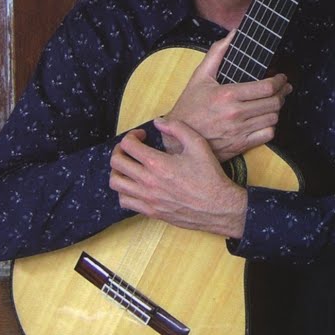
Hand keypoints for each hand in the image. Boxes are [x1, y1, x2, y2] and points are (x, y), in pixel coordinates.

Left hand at [109, 118, 246, 238]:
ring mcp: (148, 198)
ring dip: (118, 171)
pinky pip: (124, 201)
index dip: (132, 136)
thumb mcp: (198, 145)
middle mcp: (148, 182)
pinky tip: (135, 185)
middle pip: (116, 163)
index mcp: (157, 163)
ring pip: (116, 183)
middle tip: (130, 149)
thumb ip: (177, 128)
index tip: (142, 136)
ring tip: (129, 166)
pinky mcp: (151, 211)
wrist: (219, 207)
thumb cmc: (210, 176)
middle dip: (120, 150)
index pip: (128, 145)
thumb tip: (158, 122)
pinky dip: (124, 191)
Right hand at [164, 30, 291, 160]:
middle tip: (283, 88)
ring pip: (273, 118)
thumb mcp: (199, 76)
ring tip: (275, 102)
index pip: (266, 87)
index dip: (279, 81)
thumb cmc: (189, 105)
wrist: (178, 137)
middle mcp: (235, 114)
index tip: (281, 77)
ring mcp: (239, 131)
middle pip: (274, 103)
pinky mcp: (240, 144)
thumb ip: (217, 52)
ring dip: (277, 109)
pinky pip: (267, 135)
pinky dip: (270, 126)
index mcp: (227, 94)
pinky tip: (265, 119)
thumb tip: (234, 33)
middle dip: (282, 93)